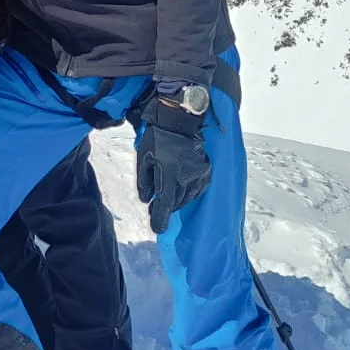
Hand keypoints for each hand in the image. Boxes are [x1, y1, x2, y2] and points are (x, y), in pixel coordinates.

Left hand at [135, 96, 210, 233]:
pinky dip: (188, 194)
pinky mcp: (205, 171)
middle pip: (177, 203)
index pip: (165, 205)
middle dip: (166, 209)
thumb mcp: (144, 158)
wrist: (180, 120)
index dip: (160, 218)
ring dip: (177, 201)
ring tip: (167, 201)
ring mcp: (198, 176)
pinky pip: (197, 189)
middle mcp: (187, 180)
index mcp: (170, 177)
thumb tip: (147, 199)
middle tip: (155, 211)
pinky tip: (180, 191)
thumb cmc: (158, 138)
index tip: (157, 229)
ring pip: (187, 197)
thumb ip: (144, 181)